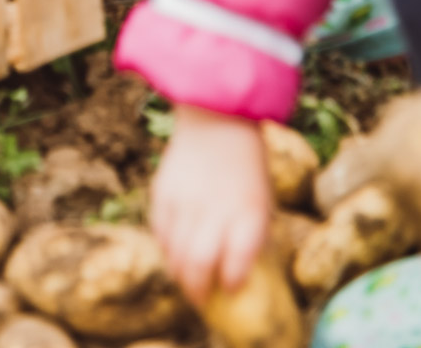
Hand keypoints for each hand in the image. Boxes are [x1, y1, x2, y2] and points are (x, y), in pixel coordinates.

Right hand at [151, 105, 270, 307]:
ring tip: (187, 279)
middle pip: (198, 264)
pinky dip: (166, 247)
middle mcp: (214, 208)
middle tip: (201, 299)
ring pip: (174, 254)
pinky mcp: (162, 192)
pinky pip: (160, 232)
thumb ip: (250, 239)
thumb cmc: (245, 169)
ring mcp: (184, 200)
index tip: (230, 291)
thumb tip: (238, 277)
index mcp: (247, 212)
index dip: (232, 283)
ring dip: (180, 274)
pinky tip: (174, 250)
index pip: (237, 263)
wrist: (216, 120)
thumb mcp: (260, 203)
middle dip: (198, 291)